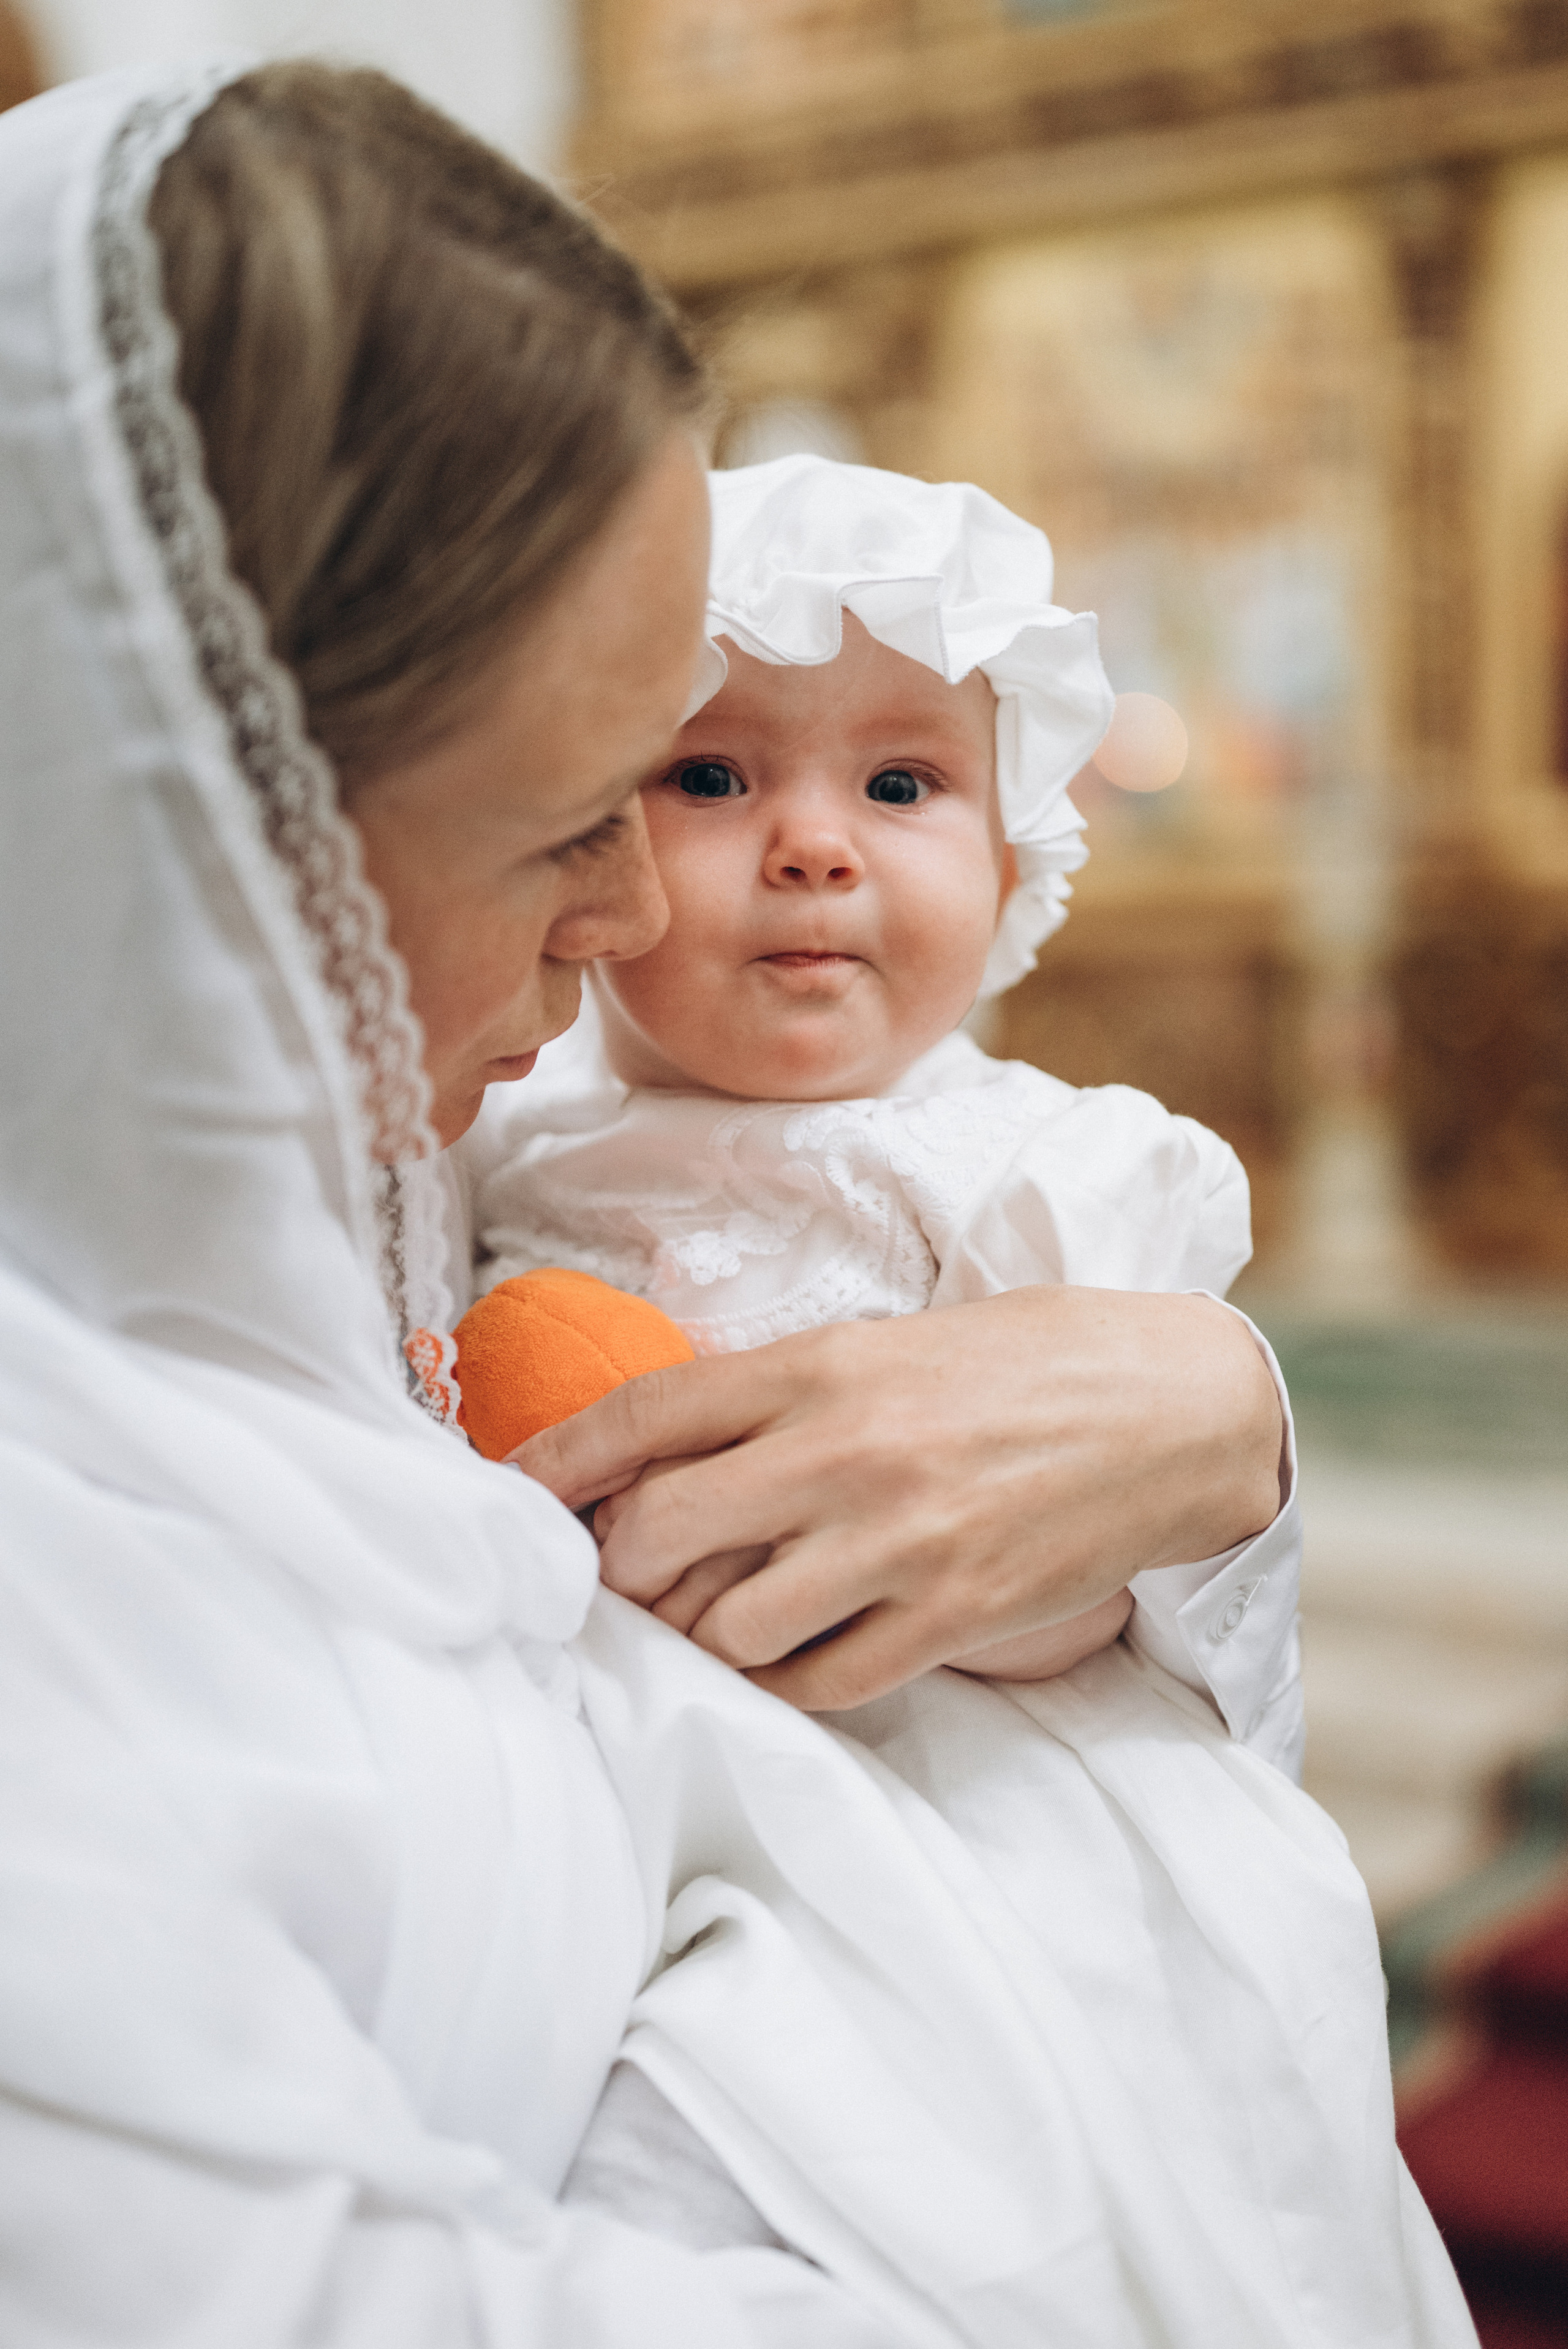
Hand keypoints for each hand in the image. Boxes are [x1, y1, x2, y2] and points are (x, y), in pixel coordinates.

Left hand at [510, 1287, 1283, 1710]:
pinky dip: (784, 1679)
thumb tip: (672, 1455)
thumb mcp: (891, 1343)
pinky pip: (818, 1681)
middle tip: (627, 1573)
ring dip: (702, 1632)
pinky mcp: (949, 1618)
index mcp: (822, 1368)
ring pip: (727, 1625)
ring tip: (714, 1618)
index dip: (559, 1462)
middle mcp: (844, 1454)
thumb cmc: (1023, 1363)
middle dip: (620, 1565)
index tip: (515, 1495)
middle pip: (658, 1531)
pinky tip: (793, 1653)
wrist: (1171, 1407)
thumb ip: (784, 1394)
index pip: (647, 1415)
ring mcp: (896, 1544)